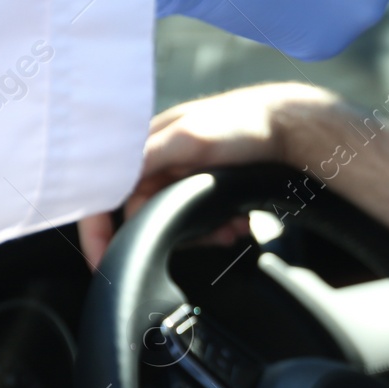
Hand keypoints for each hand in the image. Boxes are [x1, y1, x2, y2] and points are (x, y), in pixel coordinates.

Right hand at [78, 83, 332, 267]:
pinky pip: (200, 219)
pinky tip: (238, 224)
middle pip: (143, 218)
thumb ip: (145, 159)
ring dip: (202, 234)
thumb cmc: (241, 123)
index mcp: (142, 150)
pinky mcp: (205, 187)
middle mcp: (157, 164)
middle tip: (208, 239)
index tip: (103, 264)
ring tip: (230, 229)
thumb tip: (111, 185)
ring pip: (175, 223)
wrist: (290, 126)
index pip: (103, 198)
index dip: (99, 233)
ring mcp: (181, 177)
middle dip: (174, 236)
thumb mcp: (188, 138)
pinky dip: (217, 227)